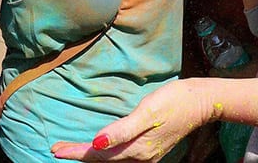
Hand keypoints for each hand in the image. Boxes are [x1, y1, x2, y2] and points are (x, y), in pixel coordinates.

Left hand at [50, 80, 215, 160]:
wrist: (201, 102)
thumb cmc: (174, 101)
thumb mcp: (147, 112)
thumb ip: (122, 130)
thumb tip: (97, 142)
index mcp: (137, 149)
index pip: (98, 154)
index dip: (76, 152)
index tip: (55, 150)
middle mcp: (140, 157)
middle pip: (102, 160)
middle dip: (79, 156)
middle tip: (56, 150)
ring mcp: (146, 155)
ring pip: (111, 160)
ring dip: (91, 157)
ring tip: (71, 151)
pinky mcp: (150, 149)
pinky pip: (120, 156)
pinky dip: (105, 155)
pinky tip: (99, 148)